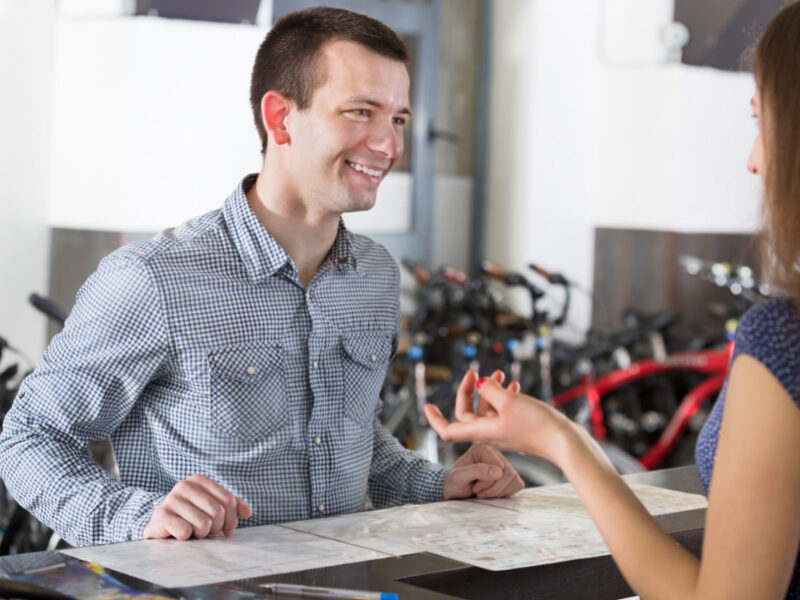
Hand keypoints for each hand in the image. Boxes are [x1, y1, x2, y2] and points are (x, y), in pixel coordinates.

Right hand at [142, 474, 251, 540]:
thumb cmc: (190, 519)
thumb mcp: (212, 510)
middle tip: (204, 531)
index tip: (226, 530)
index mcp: (199, 480)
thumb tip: (248, 511)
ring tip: (191, 531)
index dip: (232, 520)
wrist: (159, 529)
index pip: (229, 500)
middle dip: (215, 528)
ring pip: (203, 524)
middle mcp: (184, 485)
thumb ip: (232, 507)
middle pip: (218, 512)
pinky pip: (186, 531)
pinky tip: (178, 535)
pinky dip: (185, 538)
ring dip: (200, 535)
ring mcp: (171, 499)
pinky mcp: (161, 515)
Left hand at [425, 375, 572, 464]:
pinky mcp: (519, 428)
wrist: (565, 443)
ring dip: (490, 390)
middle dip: (467, 391)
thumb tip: (481, 383)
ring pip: (488, 410)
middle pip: (467, 414)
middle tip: (474, 372)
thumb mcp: (509, 402)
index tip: (427, 406)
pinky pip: (504, 411)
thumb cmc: (537, 425)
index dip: (434, 419)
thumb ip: (491, 390)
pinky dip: (505, 396)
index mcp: (482, 431)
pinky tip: (513, 384)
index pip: (448, 430)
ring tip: (500, 373)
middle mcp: (490, 433)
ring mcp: (505, 431)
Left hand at [442, 442, 524, 499]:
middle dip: (493, 488)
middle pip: (508, 473)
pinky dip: (505, 493)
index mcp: (482, 448)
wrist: (456, 491)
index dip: (488, 481)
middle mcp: (495, 453)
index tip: (475, 487)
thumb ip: (476, 471)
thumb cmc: (454, 482)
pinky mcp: (510, 475)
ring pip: (514, 479)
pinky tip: (492, 493)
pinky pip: (518, 484)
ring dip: (498, 492)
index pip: (498, 465)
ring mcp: (504, 463)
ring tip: (483, 492)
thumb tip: (499, 471)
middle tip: (478, 491)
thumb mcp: (459, 477)